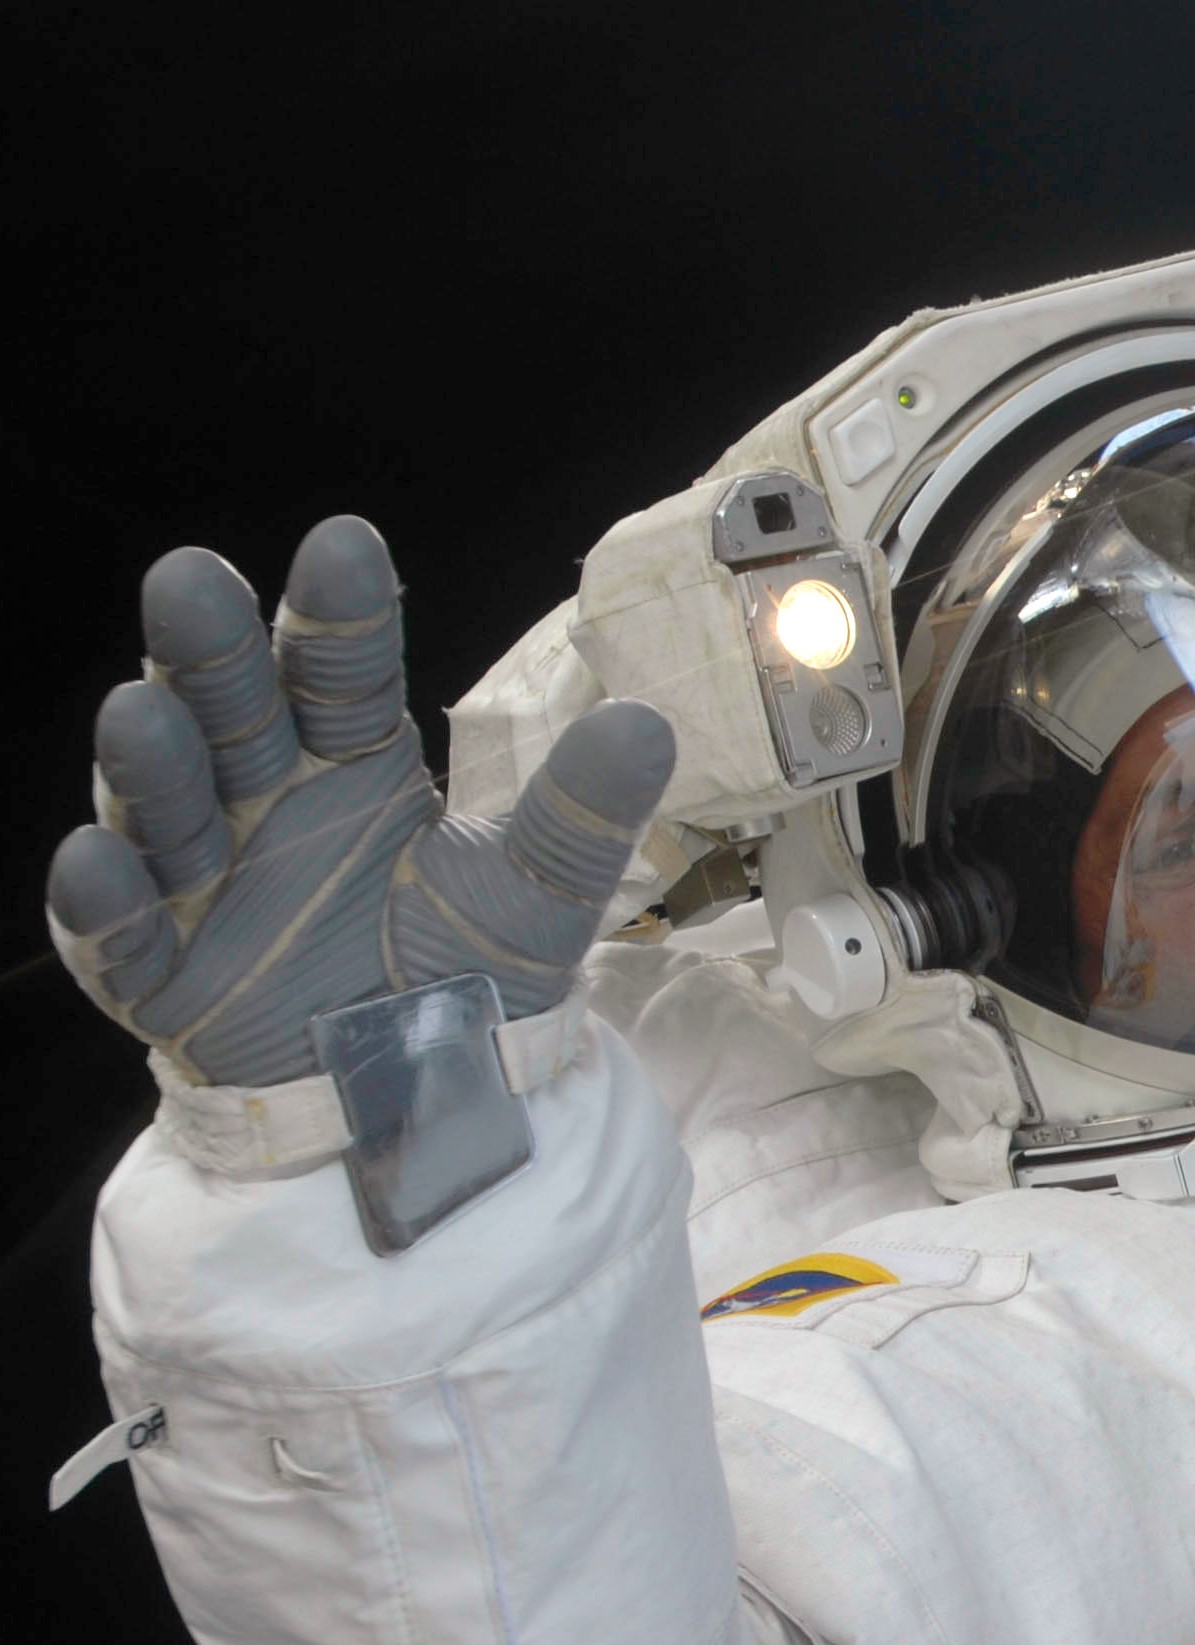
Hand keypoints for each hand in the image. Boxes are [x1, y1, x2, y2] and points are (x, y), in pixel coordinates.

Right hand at [47, 519, 673, 1086]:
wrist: (428, 1100)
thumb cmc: (465, 976)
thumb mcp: (535, 897)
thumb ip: (578, 817)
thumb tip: (650, 724)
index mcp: (351, 768)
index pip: (340, 674)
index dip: (341, 615)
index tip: (343, 543)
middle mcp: (265, 805)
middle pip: (231, 713)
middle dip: (209, 652)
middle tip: (189, 577)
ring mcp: (202, 885)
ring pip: (165, 806)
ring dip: (150, 761)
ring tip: (141, 708)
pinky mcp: (159, 975)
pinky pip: (117, 932)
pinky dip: (103, 899)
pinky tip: (95, 855)